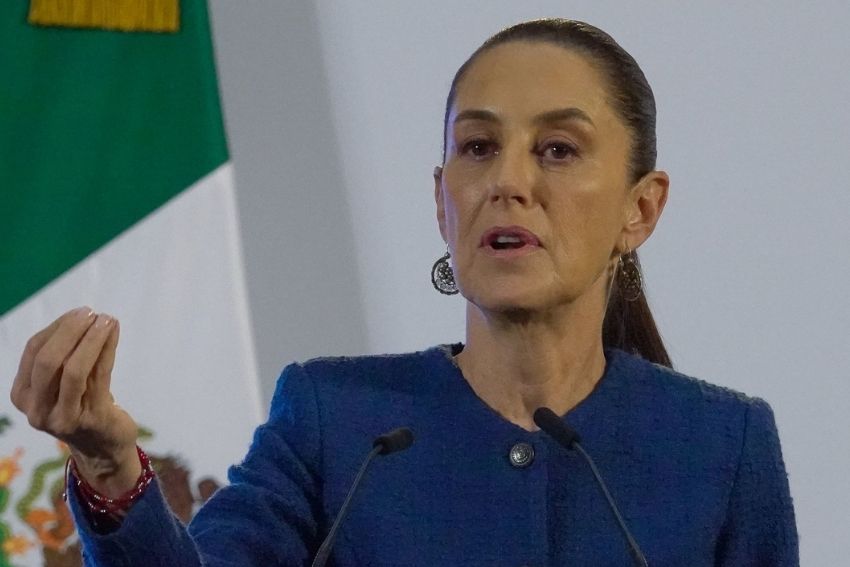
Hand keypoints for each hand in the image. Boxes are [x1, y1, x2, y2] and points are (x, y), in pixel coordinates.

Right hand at [10, 307, 141, 495]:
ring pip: (73, 369)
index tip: (80, 313)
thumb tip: (80, 318)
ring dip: (91, 339)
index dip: (57, 327)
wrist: (103, 448)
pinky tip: (115, 333)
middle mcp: (37, 409)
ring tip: (107, 320)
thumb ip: (63, 356)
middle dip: (71, 330)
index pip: (34, 351)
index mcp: (23, 395)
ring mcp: (63, 417)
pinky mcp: (92, 419)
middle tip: (92, 313)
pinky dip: (107, 349)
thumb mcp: (63, 384)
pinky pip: (99, 376)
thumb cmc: (82, 406)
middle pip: (48, 360)